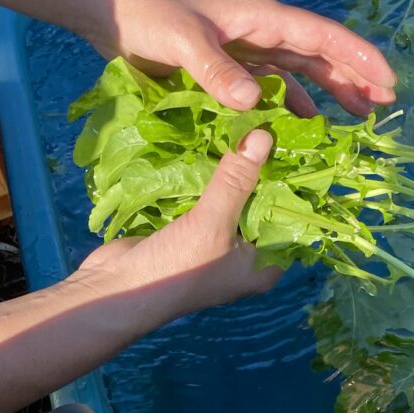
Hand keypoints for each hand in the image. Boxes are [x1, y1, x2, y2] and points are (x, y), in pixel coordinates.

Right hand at [78, 130, 281, 319]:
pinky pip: (205, 199)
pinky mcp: (189, 230)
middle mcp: (244, 255)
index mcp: (262, 265)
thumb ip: (238, 179)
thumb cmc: (177, 266)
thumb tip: (264, 134)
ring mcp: (215, 243)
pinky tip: (211, 143)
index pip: (291, 219)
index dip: (295, 183)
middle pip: (261, 205)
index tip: (296, 143)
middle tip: (269, 125)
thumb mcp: (212, 222)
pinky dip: (206, 176)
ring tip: (244, 127)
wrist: (117, 287)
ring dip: (232, 170)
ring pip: (232, 199)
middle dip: (261, 170)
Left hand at [88, 0, 396, 115]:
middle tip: (382, 107)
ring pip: (297, 71)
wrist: (110, 10)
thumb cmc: (148, 16)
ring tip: (353, 118)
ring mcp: (242, 50)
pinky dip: (286, 103)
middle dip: (352, 77)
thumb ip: (217, 71)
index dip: (357, 59)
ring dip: (325, 92)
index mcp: (259, 18)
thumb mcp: (182, 42)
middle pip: (317, 55)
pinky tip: (298, 123)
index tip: (388, 83)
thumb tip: (255, 104)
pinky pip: (267, 86)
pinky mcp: (223, 68)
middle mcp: (258, 32)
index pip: (321, 37)